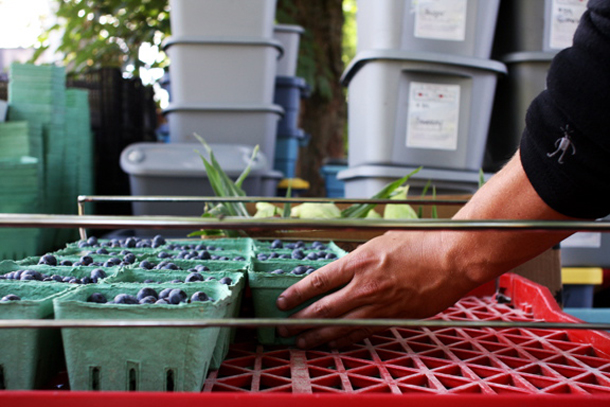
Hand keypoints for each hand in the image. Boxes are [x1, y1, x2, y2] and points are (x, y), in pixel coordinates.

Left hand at [275, 230, 478, 348]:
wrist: (452, 257)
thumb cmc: (421, 243)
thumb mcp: (381, 242)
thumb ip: (358, 259)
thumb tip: (341, 273)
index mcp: (358, 261)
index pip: (317, 281)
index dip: (296, 294)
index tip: (282, 301)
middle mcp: (364, 286)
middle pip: (322, 308)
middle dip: (298, 320)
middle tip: (281, 328)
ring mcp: (379, 305)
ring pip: (339, 326)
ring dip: (316, 336)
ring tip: (300, 342)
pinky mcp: (393, 318)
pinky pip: (362, 332)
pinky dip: (344, 340)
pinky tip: (332, 344)